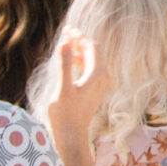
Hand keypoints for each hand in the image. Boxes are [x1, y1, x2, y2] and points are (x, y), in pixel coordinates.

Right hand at [43, 30, 110, 146]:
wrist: (71, 135)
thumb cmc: (65, 113)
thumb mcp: (63, 87)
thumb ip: (65, 64)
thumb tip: (66, 43)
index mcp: (98, 74)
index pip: (91, 47)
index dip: (79, 37)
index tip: (67, 30)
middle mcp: (103, 77)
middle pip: (94, 51)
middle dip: (80, 41)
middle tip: (66, 32)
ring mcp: (100, 84)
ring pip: (92, 60)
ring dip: (80, 50)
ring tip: (66, 43)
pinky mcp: (95, 89)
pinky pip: (90, 69)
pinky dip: (81, 61)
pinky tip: (70, 60)